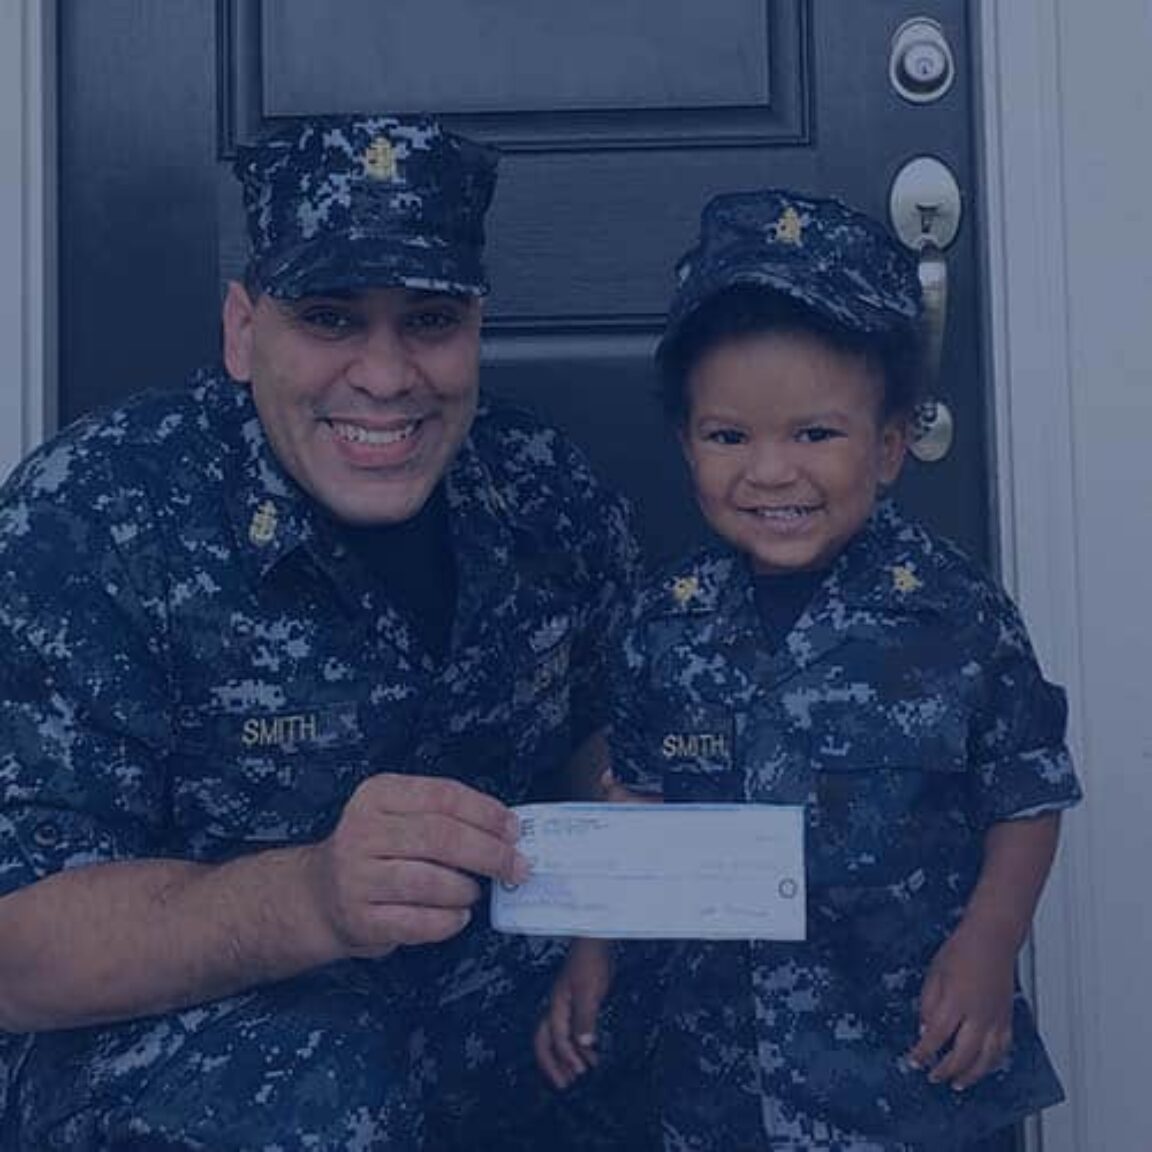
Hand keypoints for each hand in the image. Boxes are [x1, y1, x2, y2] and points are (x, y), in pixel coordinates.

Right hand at [301, 773, 528, 958]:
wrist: (319, 896)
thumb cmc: (378, 851)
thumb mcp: (400, 816)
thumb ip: (446, 816)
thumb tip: (508, 831)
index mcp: (378, 794)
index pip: (443, 796)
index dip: (486, 812)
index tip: (515, 830)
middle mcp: (361, 831)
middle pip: (441, 837)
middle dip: (490, 853)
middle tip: (517, 867)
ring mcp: (356, 876)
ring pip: (429, 881)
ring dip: (465, 889)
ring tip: (475, 892)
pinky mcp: (358, 919)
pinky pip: (417, 922)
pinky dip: (448, 921)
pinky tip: (458, 916)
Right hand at [535, 937, 615, 1089]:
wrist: (594, 941)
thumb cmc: (590, 962)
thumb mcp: (589, 991)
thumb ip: (585, 1017)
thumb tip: (583, 1044)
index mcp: (557, 1006)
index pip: (558, 1038)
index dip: (567, 1057)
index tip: (580, 1072)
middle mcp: (556, 1007)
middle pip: (545, 1041)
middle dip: (552, 1064)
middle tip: (564, 1084)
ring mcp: (564, 1004)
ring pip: (557, 1036)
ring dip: (567, 1056)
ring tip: (581, 1073)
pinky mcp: (576, 1002)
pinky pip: (569, 1028)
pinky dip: (576, 1043)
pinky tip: (589, 1050)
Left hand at [906, 917, 1017, 1090]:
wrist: (993, 939)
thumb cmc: (961, 950)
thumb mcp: (934, 974)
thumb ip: (928, 1004)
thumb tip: (925, 1030)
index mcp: (957, 1001)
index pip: (937, 1036)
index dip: (924, 1052)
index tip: (914, 1061)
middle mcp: (979, 1014)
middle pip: (962, 1054)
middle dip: (946, 1069)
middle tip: (933, 1077)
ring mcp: (996, 1019)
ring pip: (986, 1058)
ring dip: (971, 1074)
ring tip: (958, 1083)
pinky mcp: (1008, 1018)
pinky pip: (1002, 1049)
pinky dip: (992, 1062)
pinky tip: (983, 1067)